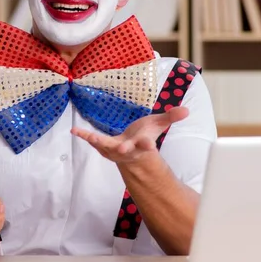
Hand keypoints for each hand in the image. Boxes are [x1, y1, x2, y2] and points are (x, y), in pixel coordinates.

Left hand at [71, 106, 188, 163]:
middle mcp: (128, 149)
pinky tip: (74, 130)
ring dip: (99, 142)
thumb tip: (186, 110)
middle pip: (126, 150)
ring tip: (91, 137)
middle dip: (124, 149)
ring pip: (106, 147)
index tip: (149, 145)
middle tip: (123, 148)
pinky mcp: (103, 146)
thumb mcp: (158, 125)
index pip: (146, 145)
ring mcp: (114, 150)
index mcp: (142, 144)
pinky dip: (84, 136)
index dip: (147, 145)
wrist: (132, 151)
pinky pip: (93, 141)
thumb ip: (170, 117)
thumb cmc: (144, 135)